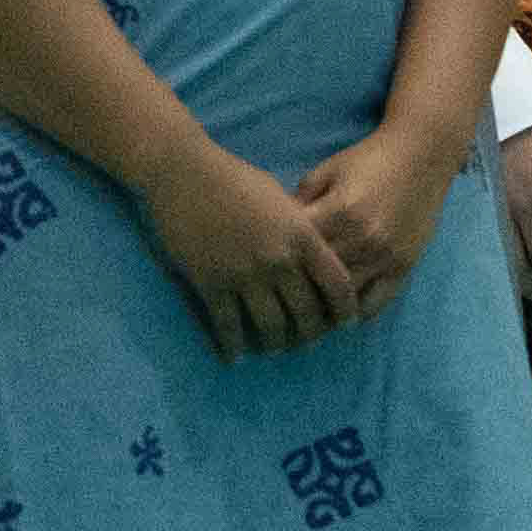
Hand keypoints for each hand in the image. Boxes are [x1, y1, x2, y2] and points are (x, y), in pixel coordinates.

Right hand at [143, 150, 356, 360]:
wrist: (185, 173)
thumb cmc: (235, 178)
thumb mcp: (280, 198)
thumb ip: (300, 228)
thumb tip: (313, 252)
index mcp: (302, 235)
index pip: (338, 284)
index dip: (346, 310)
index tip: (346, 323)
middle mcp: (280, 260)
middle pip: (307, 313)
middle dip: (311, 335)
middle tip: (308, 344)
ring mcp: (245, 275)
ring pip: (270, 327)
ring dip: (275, 345)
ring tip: (274, 350)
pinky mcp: (212, 284)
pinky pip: (228, 327)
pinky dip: (233, 347)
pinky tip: (234, 357)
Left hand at [291, 129, 455, 327]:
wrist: (422, 154)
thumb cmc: (368, 160)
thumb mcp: (326, 170)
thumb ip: (300, 201)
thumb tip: (276, 232)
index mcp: (339, 212)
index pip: (299, 250)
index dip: (279, 262)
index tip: (265, 272)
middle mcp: (363, 239)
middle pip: (319, 279)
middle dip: (296, 290)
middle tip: (277, 302)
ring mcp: (385, 257)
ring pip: (344, 298)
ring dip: (322, 309)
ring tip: (303, 315)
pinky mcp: (404, 267)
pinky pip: (375, 303)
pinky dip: (355, 313)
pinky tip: (339, 312)